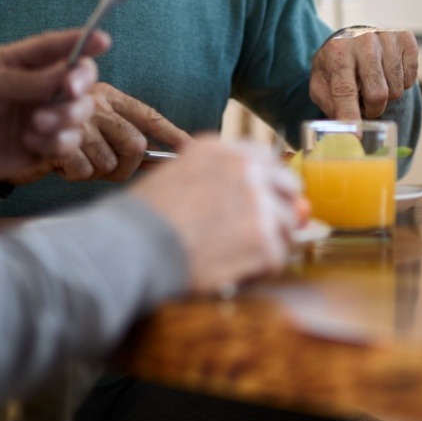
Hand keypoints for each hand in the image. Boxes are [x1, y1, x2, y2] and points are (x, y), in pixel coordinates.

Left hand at [0, 28, 108, 186]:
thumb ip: (29, 81)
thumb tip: (68, 74)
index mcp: (23, 62)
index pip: (59, 48)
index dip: (84, 42)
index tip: (103, 41)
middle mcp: (38, 88)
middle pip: (81, 82)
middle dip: (80, 86)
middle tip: (68, 91)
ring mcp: (42, 117)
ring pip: (80, 114)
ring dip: (65, 118)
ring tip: (35, 124)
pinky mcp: (41, 147)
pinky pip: (68, 143)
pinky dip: (54, 143)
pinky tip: (28, 142)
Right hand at [51, 83, 192, 182]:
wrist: (2, 129)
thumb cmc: (55, 133)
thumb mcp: (93, 129)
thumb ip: (124, 138)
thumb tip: (169, 158)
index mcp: (110, 96)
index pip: (150, 117)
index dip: (173, 135)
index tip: (192, 152)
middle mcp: (96, 103)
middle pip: (134, 144)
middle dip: (128, 166)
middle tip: (111, 170)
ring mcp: (75, 119)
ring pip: (108, 162)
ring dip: (95, 171)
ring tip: (77, 162)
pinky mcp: (56, 139)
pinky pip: (82, 170)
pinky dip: (75, 174)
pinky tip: (61, 164)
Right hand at [128, 138, 301, 295]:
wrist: (132, 249)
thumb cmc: (146, 219)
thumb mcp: (180, 176)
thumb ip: (225, 179)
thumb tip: (281, 200)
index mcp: (223, 150)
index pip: (268, 160)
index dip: (266, 184)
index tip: (258, 201)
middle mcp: (246, 170)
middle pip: (288, 188)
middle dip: (276, 210)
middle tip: (251, 233)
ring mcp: (258, 204)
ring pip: (288, 225)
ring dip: (269, 242)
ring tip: (236, 254)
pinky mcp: (263, 242)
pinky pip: (278, 257)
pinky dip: (260, 269)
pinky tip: (233, 270)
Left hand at [309, 26, 419, 119]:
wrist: (355, 37)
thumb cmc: (337, 66)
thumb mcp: (321, 83)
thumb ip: (329, 105)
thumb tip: (343, 130)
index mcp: (337, 52)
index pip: (345, 90)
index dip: (350, 116)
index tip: (356, 137)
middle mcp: (363, 40)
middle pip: (377, 94)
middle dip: (373, 109)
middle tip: (366, 104)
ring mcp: (386, 37)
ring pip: (397, 89)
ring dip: (387, 96)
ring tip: (375, 84)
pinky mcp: (406, 38)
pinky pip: (411, 77)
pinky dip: (402, 83)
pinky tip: (389, 73)